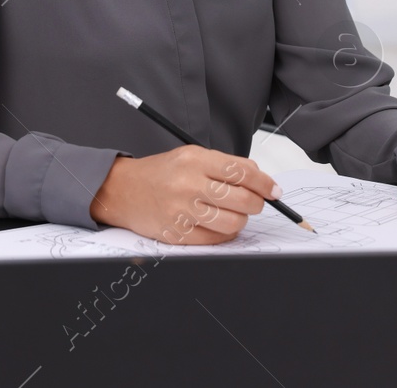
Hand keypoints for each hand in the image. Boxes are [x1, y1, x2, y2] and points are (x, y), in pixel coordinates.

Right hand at [89, 146, 278, 244]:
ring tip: (235, 213)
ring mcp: (182, 212)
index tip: (274, 190)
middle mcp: (188, 185)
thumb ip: (225, 164)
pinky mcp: (177, 234)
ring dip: (242, 220)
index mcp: (194, 160)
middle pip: (242, 200)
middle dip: (257, 203)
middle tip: (255, 202)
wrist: (123, 190)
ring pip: (233, 223)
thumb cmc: (161, 173)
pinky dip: (225, 234)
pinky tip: (220, 225)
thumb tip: (259, 177)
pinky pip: (216, 240)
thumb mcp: (190, 155)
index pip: (242, 172)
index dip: (265, 183)